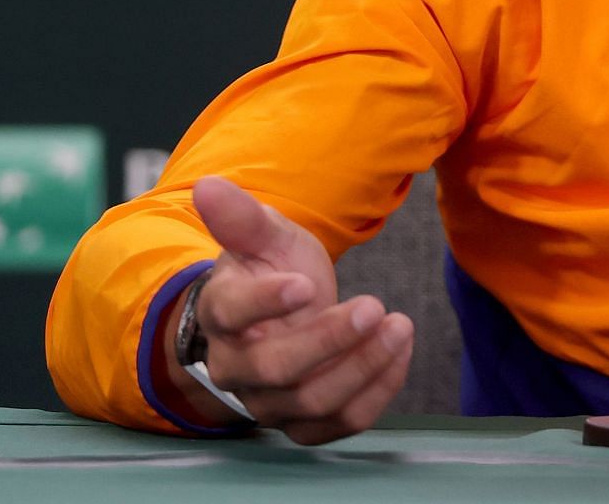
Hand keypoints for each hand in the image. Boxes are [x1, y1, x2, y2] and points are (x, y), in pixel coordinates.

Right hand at [176, 175, 414, 444]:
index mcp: (220, 312)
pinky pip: (339, 423)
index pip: (230, 314)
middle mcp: (235, 366)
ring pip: (312, 403)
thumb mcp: (263, 235)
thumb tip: (208, 185)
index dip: (265, 302)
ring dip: (363, 368)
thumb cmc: (270, 268)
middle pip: (275, 369)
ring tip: (400, 325)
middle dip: (329, 340)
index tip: (305, 284)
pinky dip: (377, 392)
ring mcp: (269, 401)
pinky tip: (399, 351)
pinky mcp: (303, 422)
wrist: (282, 307)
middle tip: (374, 306)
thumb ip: (241, 217)